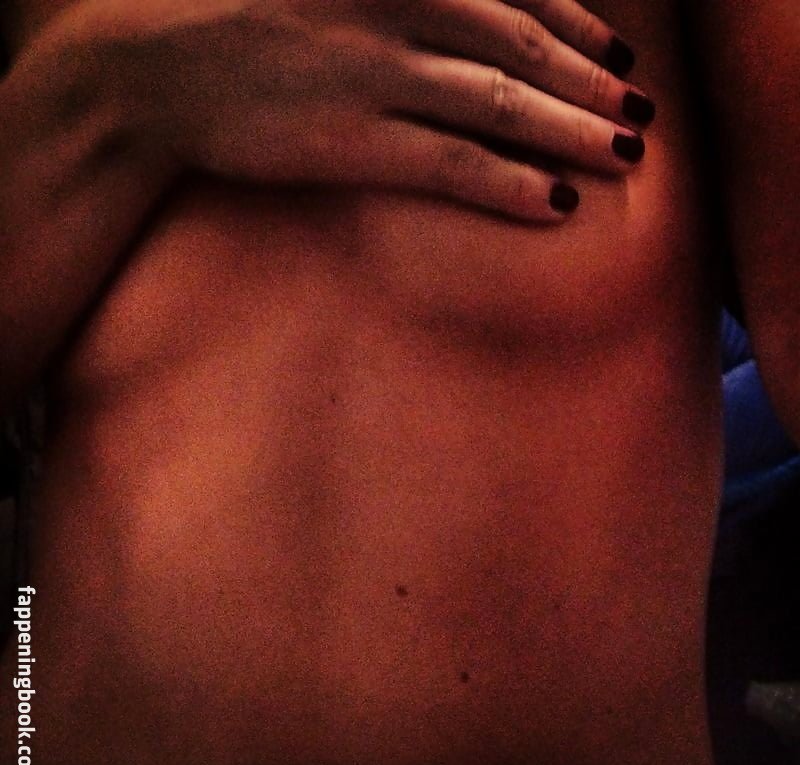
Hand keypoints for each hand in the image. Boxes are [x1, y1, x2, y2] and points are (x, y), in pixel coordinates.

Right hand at [68, 0, 653, 220]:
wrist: (145, 66)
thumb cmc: (223, 12)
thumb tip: (445, 8)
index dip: (575, 21)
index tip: (616, 50)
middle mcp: (393, 9)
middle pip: (520, 47)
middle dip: (590, 79)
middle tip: (640, 109)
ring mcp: (375, 77)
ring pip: (500, 106)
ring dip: (571, 130)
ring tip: (624, 154)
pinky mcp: (352, 143)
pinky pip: (451, 164)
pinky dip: (509, 183)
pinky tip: (556, 204)